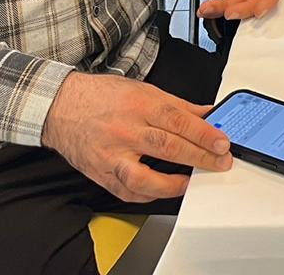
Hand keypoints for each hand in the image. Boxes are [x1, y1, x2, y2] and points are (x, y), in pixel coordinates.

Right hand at [41, 71, 232, 201]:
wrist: (61, 107)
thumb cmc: (101, 97)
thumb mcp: (144, 90)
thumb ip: (178, 105)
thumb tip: (207, 114)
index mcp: (139, 105)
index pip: (178, 120)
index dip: (204, 132)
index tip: (222, 142)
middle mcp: (125, 131)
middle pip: (168, 147)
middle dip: (200, 157)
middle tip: (220, 161)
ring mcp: (111, 156)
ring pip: (145, 178)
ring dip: (174, 183)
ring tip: (192, 180)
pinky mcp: (102, 174)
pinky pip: (128, 192)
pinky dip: (150, 193)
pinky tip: (165, 189)